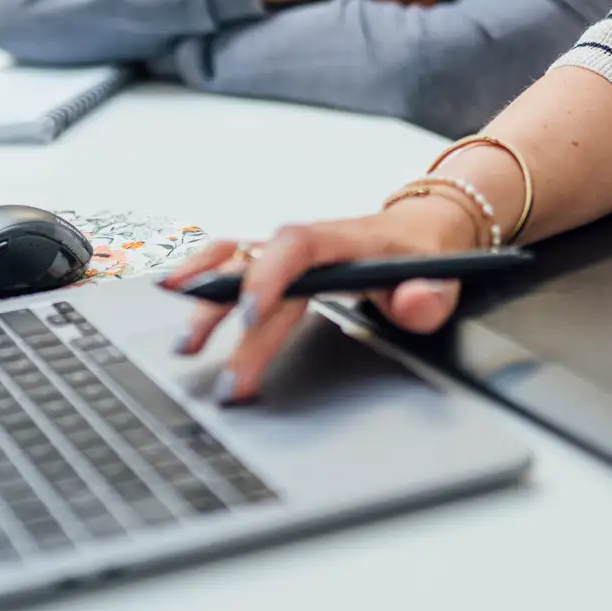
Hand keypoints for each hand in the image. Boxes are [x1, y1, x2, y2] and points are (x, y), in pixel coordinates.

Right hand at [160, 194, 478, 402]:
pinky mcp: (273, 264)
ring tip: (182, 341)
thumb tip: (412, 303)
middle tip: (225, 381)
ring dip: (202, 296)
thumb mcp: (442, 276)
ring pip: (231, 263)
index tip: (249, 319)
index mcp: (340, 241)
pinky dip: (197, 274)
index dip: (267, 280)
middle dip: (232, 327)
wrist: (419, 229)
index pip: (295, 249)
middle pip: (255, 276)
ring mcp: (284, 253)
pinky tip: (169, 292)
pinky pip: (228, 262)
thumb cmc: (423, 254)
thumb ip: (429, 296)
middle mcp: (303, 243)